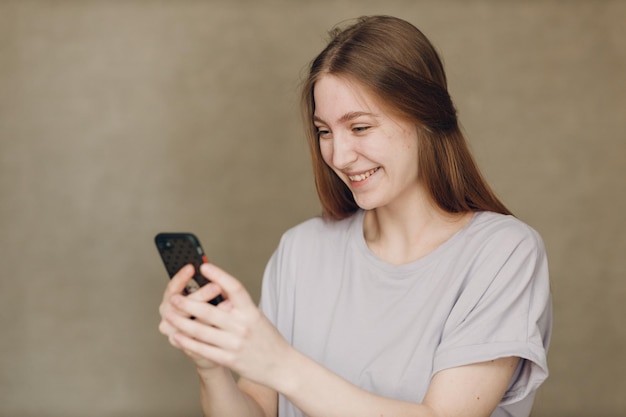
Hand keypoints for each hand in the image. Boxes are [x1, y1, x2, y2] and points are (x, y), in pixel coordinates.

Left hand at [163, 263, 291, 387]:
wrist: (281, 365)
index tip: (204, 267)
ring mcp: (235, 344)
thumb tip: (218, 291)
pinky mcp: (229, 359)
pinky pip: (203, 349)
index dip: (219, 275)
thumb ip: (239, 307)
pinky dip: (187, 343)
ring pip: (201, 331)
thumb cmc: (268, 339)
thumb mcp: (257, 317)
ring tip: (169, 315)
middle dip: (188, 303)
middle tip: (174, 297)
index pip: (234, 288)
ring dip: (182, 323)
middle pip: (210, 311)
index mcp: (251, 312)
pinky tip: (177, 336)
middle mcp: (243, 326)